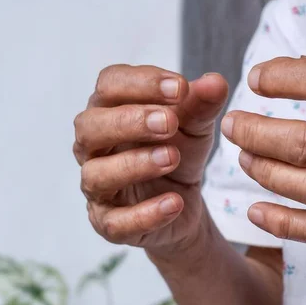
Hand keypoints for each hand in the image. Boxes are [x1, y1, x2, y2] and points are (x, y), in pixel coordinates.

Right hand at [74, 65, 227, 256]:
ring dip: (134, 164)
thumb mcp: (195, 127)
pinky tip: (174, 202)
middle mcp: (94, 147)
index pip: (109, 84)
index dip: (141, 83)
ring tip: (171, 158)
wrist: (184, 204)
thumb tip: (215, 82)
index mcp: (110, 111)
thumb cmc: (178, 153)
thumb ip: (202, 104)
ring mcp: (97, 187)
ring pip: (97, 174)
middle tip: (169, 123)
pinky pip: (115, 222)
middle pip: (90, 127)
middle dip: (130, 121)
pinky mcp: (109, 223)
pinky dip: (144, 214)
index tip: (180, 88)